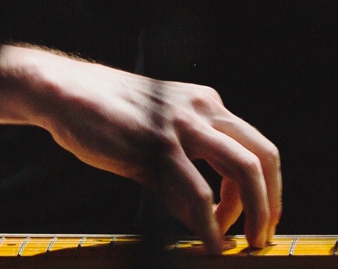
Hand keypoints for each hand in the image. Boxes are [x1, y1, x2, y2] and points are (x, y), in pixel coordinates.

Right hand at [27, 56, 280, 252]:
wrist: (68, 91)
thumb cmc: (109, 113)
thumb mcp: (159, 128)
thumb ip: (184, 164)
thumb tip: (200, 216)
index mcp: (206, 102)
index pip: (257, 145)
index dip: (267, 188)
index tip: (257, 218)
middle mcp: (203, 108)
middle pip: (262, 156)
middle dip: (269, 203)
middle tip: (262, 237)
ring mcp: (182, 125)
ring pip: (243, 170)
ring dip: (250, 214)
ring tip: (242, 245)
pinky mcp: (158, 146)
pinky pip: (198, 192)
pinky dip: (209, 225)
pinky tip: (208, 242)